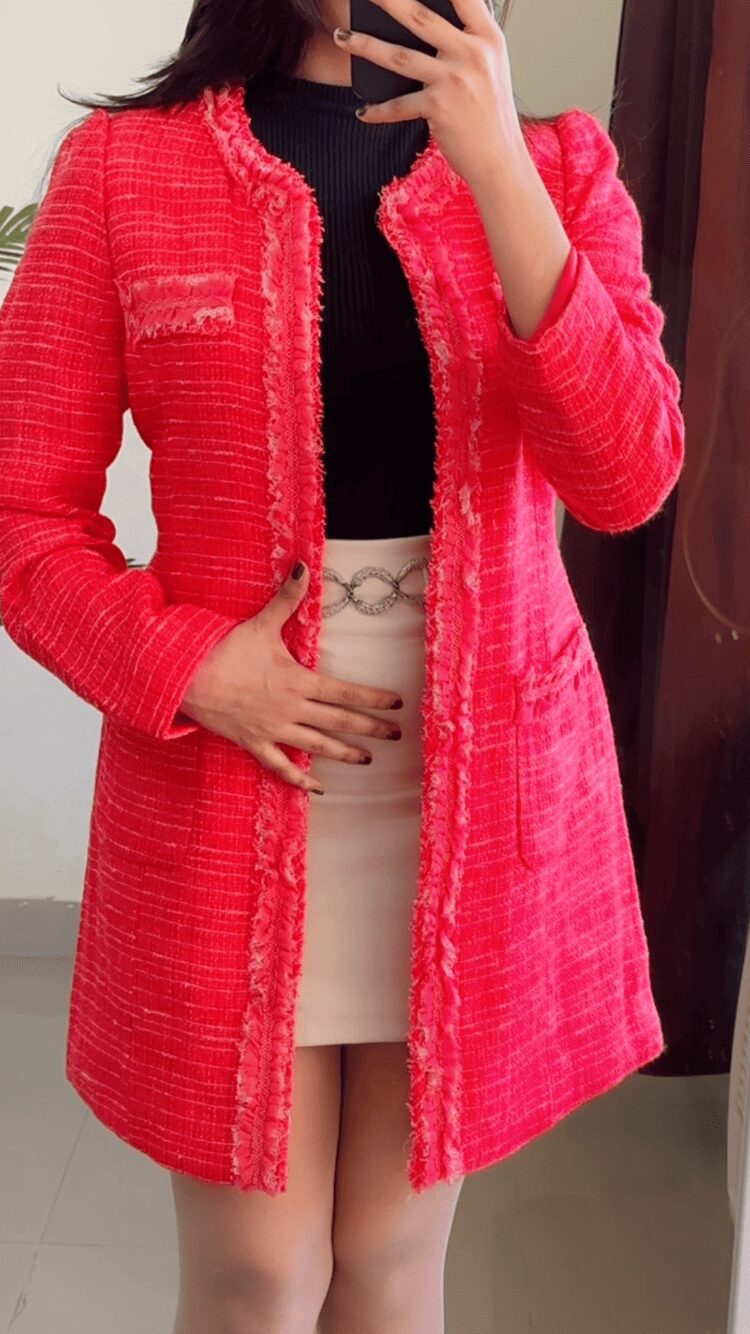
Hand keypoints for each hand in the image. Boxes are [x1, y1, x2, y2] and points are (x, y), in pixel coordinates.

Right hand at [178, 560, 404, 794]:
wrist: (188, 679)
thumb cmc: (224, 651)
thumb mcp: (261, 624)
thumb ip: (287, 598)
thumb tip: (303, 564)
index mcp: (298, 681)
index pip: (345, 692)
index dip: (374, 699)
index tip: (397, 704)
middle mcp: (291, 709)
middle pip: (339, 721)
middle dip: (370, 728)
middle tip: (395, 734)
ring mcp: (274, 730)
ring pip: (317, 746)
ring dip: (344, 753)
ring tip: (367, 759)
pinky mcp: (254, 743)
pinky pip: (281, 766)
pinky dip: (300, 779)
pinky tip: (317, 788)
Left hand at [333, 0, 524, 188]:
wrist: (499, 159)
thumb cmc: (490, 113)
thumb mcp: (490, 66)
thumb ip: (467, 40)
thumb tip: (427, 20)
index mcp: (488, 37)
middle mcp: (473, 53)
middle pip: (420, 16)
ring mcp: (455, 80)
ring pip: (400, 56)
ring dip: (365, 45)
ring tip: (341, 36)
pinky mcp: (439, 108)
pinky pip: (399, 105)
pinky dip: (379, 110)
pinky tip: (363, 110)